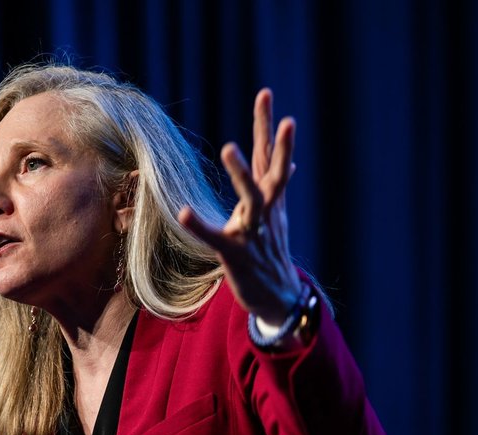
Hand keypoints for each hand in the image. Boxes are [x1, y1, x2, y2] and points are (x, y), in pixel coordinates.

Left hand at [178, 88, 301, 325]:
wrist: (279, 296)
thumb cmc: (271, 252)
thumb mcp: (277, 215)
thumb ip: (276, 187)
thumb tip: (292, 164)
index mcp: (271, 200)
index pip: (271, 157)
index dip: (268, 126)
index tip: (265, 94)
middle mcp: (266, 212)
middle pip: (274, 172)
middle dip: (279, 145)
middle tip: (284, 118)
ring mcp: (253, 233)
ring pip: (253, 200)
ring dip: (242, 173)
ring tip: (230, 147)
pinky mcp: (236, 254)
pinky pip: (216, 238)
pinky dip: (201, 225)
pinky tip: (185, 211)